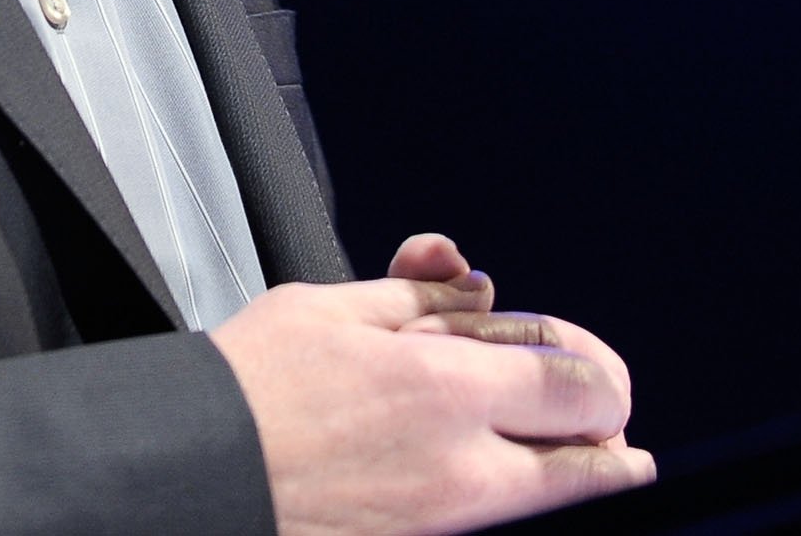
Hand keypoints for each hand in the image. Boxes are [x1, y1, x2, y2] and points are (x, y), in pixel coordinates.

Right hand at [208, 233, 655, 535]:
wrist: (192, 476)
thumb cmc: (249, 388)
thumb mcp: (334, 308)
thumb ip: (422, 298)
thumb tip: (479, 288)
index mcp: (445, 390)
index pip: (579, 387)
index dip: (598, 370)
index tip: (593, 366)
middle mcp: (460, 469)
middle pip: (589, 460)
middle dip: (608, 432)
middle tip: (609, 416)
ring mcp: (441, 522)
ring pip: (548, 497)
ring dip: (573, 468)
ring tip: (594, 451)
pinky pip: (492, 517)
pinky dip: (514, 491)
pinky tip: (512, 471)